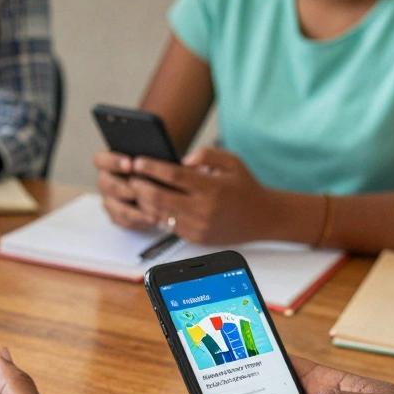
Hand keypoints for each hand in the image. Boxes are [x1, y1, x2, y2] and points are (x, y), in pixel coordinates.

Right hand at [93, 150, 157, 230]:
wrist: (163, 181)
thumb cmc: (156, 164)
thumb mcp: (156, 154)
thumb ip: (159, 153)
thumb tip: (179, 157)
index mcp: (109, 160)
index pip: (100, 159)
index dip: (113, 162)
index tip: (131, 164)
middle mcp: (105, 179)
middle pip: (104, 183)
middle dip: (122, 188)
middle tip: (138, 190)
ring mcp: (109, 198)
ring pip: (111, 205)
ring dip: (130, 210)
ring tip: (151, 213)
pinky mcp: (116, 214)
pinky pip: (121, 220)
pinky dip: (136, 222)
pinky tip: (152, 221)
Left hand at [126, 148, 274, 244]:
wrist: (263, 218)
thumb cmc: (245, 187)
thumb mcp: (232, 162)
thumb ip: (207, 154)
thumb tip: (183, 159)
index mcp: (212, 188)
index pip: (173, 176)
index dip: (152, 168)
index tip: (138, 161)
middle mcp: (203, 209)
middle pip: (160, 197)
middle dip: (140, 186)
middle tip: (130, 176)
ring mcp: (198, 226)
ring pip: (160, 214)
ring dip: (144, 201)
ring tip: (136, 189)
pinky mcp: (196, 238)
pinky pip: (169, 226)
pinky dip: (157, 214)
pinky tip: (151, 204)